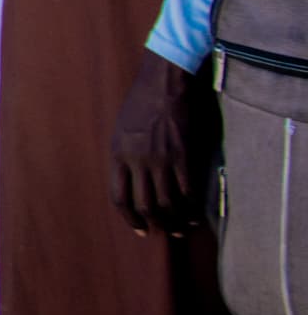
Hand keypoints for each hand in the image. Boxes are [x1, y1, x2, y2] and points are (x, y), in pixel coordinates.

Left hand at [109, 50, 208, 234]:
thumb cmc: (141, 103)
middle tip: (163, 232)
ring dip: (175, 220)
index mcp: (117, 155)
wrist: (163, 83)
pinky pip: (188, 190)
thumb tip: (131, 183)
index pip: (119, 197)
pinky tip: (196, 214)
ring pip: (167, 202)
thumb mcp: (121, 131)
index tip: (139, 229)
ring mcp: (161, 159)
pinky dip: (192, 207)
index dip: (129, 218)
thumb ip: (124, 157)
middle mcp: (137, 160)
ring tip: (181, 228)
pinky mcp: (184, 155)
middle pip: (144, 205)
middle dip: (154, 224)